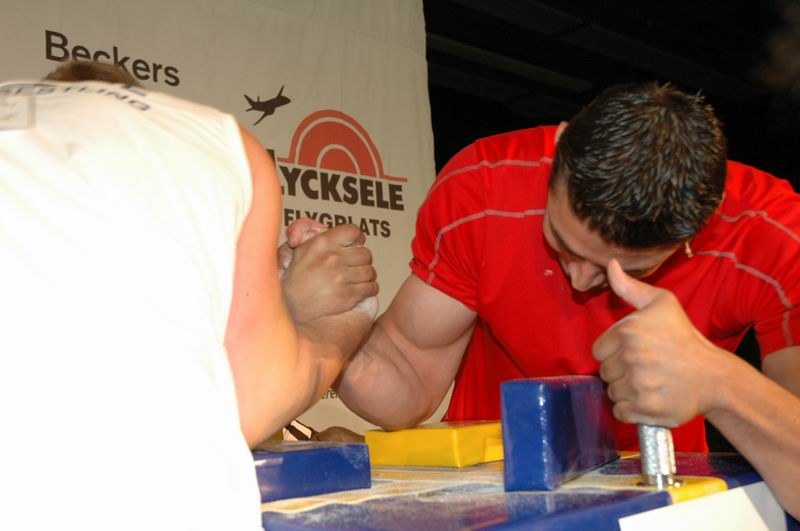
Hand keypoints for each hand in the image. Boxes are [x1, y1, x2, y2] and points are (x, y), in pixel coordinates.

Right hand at [282, 223, 378, 323]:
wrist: (292, 305)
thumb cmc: (296, 277)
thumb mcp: (301, 249)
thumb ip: (312, 234)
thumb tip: (324, 228)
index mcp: (321, 243)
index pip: (353, 231)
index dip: (357, 238)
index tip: (356, 245)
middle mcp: (332, 258)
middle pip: (365, 253)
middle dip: (363, 260)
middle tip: (357, 265)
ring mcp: (341, 278)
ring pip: (370, 271)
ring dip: (367, 275)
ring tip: (359, 278)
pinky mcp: (348, 295)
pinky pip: (370, 288)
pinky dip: (370, 288)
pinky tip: (362, 290)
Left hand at [592, 259, 727, 426]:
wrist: (715, 377)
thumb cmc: (684, 338)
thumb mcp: (662, 304)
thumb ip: (630, 287)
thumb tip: (610, 264)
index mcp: (628, 332)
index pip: (599, 350)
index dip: (614, 352)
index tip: (633, 353)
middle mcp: (630, 358)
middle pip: (605, 372)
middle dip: (620, 371)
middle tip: (644, 369)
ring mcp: (637, 385)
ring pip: (612, 392)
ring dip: (625, 390)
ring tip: (648, 383)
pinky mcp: (645, 408)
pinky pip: (620, 411)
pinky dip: (630, 409)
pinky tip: (647, 399)